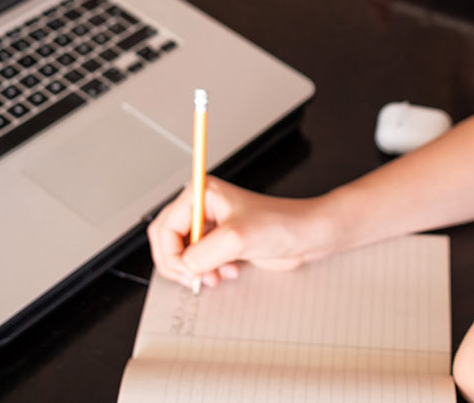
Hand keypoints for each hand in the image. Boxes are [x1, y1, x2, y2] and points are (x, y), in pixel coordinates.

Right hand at [146, 178, 334, 288]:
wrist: (307, 236)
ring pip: (183, 254)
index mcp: (202, 194)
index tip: (186, 272)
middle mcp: (203, 207)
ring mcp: (212, 226)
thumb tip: (184, 267)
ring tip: (215, 277)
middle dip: (179, 264)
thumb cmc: (282, 224)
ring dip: (196, 270)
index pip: (166, 227)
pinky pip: (200, 261)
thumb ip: (203, 253)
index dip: (171, 254)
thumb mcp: (237, 239)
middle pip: (168, 240)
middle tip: (193, 279)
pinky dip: (209, 272)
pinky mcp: (222, 243)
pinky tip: (228, 272)